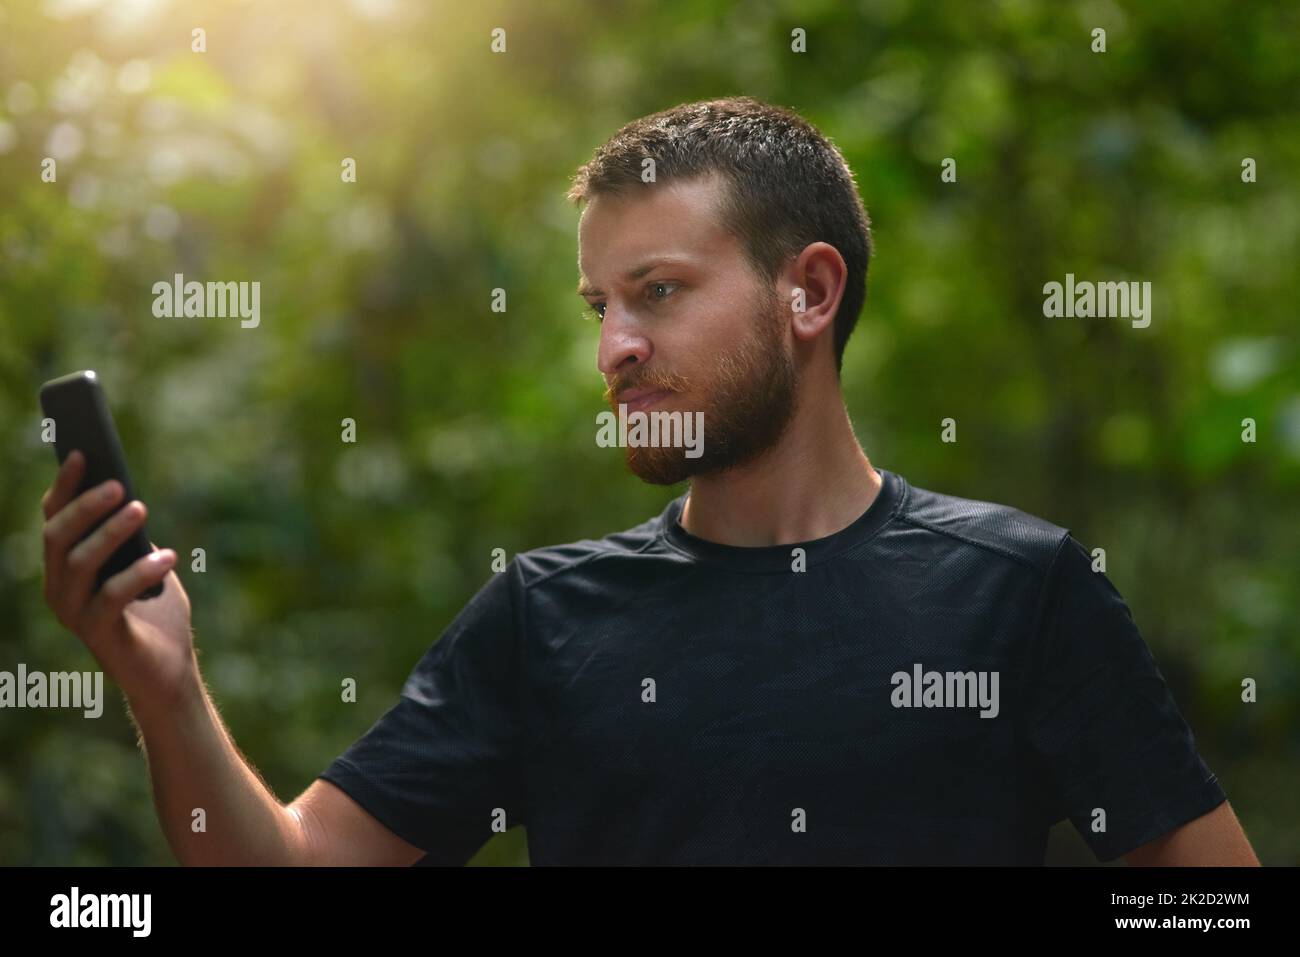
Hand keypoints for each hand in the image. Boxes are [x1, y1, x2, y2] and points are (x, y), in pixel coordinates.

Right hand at [41, 450, 196, 710]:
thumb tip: (130, 496)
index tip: (83, 453)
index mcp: (66, 569)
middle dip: (85, 506)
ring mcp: (74, 614)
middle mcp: (60, 590)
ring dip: (110, 532)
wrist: (168, 674)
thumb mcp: (146, 564)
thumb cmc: (157, 615)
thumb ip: (135, 538)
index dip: (65, 487)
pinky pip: (111, 597)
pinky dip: (141, 573)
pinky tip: (168, 557)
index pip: (54, 520)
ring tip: (141, 509)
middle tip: (119, 484)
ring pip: (78, 563)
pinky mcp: (99, 635)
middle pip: (57, 538)